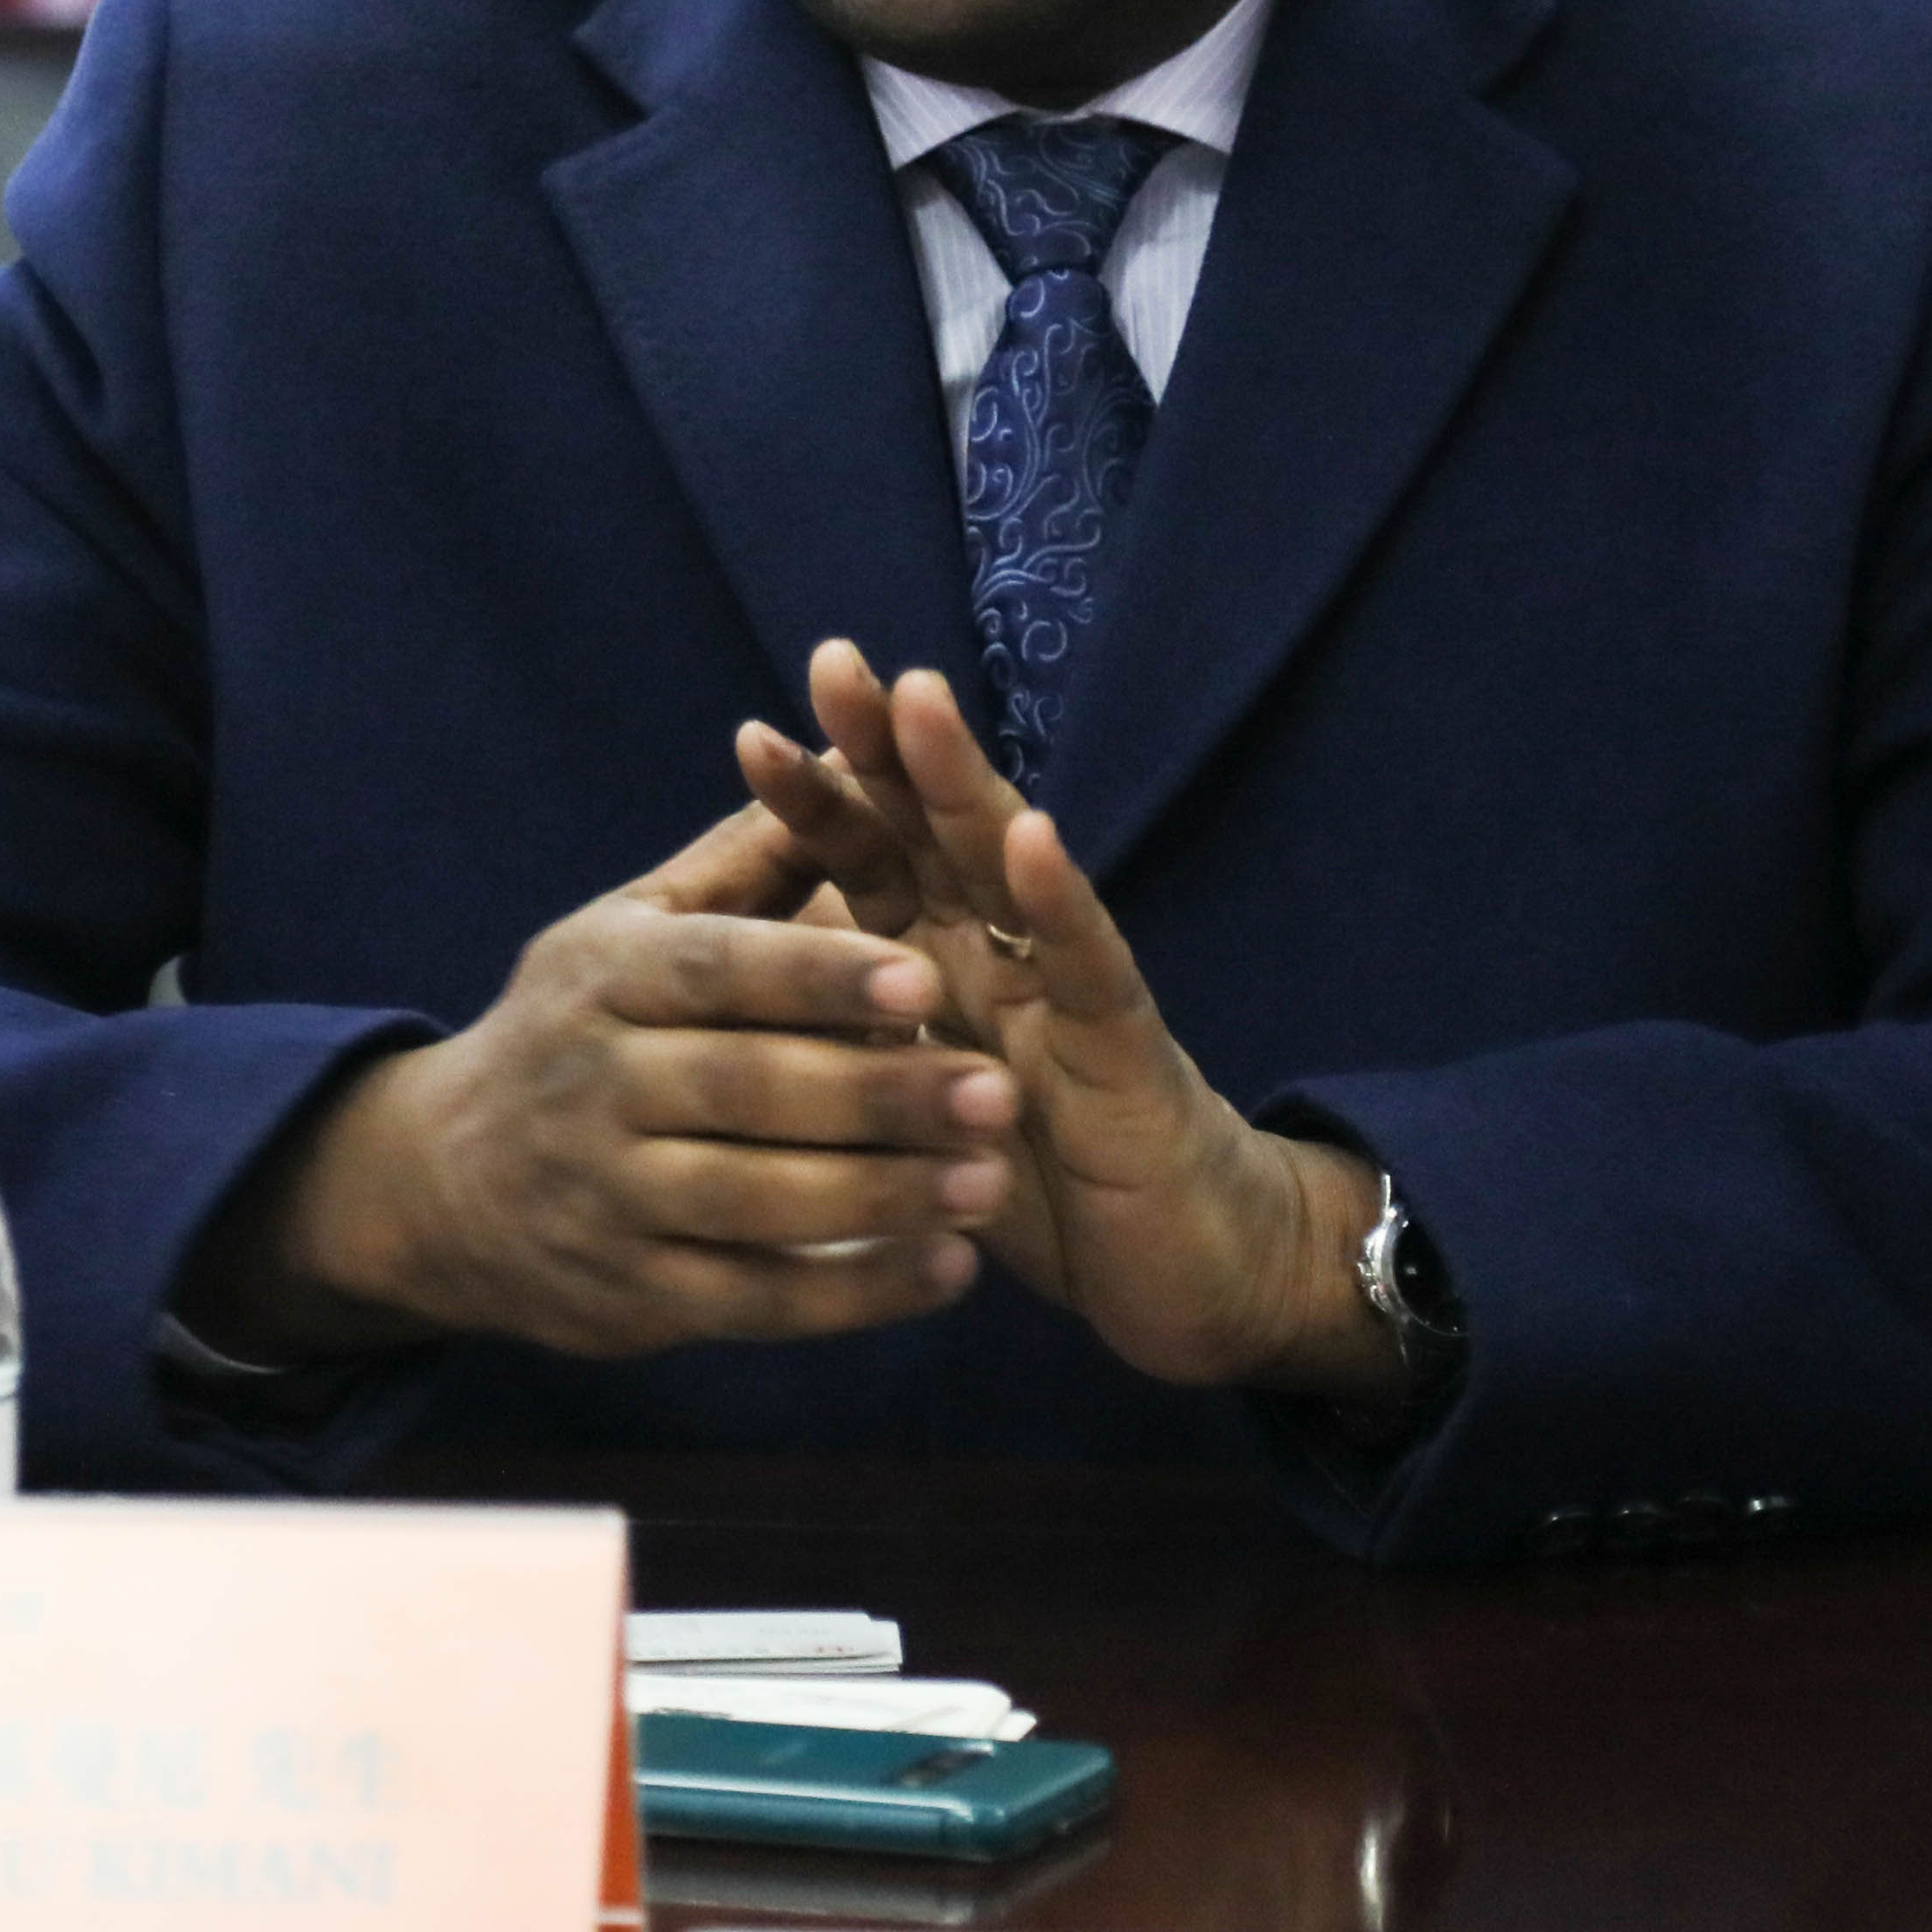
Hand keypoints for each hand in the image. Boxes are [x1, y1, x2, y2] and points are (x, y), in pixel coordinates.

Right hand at [181, 806, 1021, 1365]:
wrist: (439, 1185)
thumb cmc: (577, 1027)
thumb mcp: (629, 927)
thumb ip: (744, 860)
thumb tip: (847, 751)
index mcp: (605, 975)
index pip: (716, 969)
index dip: (816, 975)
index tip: (920, 979)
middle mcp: (594, 1084)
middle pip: (745, 1089)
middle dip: (877, 1095)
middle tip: (998, 1092)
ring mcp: (607, 1199)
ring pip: (754, 1202)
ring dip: (881, 1198)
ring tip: (988, 1182)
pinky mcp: (629, 1296)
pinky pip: (752, 1299)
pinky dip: (853, 1294)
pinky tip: (945, 1271)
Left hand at [736, 644, 1408, 1404]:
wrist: (1179, 1270)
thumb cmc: (1043, 1180)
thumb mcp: (925, 1102)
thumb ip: (867, 1034)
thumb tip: (756, 987)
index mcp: (945, 970)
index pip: (875, 868)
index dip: (820, 804)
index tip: (752, 735)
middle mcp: (1003, 959)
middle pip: (934, 836)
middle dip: (886, 749)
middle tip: (833, 661)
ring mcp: (1067, 991)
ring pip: (1007, 871)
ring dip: (964, 785)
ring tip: (920, 704)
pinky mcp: (1125, 1048)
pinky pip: (1090, 966)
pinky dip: (1060, 901)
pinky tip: (1032, 840)